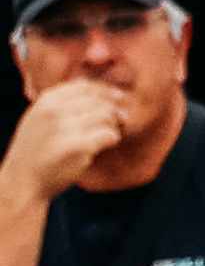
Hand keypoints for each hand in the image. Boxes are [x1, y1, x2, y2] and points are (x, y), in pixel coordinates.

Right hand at [2, 81, 127, 207]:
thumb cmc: (35, 150)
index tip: (117, 98)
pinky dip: (112, 139)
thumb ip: (61, 105)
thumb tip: (96, 94)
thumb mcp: (39, 118)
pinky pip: (109, 135)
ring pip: (106, 116)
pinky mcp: (80, 146)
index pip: (84, 86)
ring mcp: (67, 127)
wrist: (24, 179)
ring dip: (112, 126)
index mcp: (46, 100)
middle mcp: (55, 110)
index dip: (104, 91)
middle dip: (113, 110)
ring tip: (105, 136)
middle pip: (98, 100)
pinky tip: (105, 145)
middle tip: (119, 121)